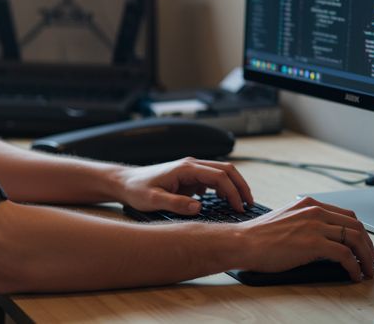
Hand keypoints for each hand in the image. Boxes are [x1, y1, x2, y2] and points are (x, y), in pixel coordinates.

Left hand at [115, 157, 253, 214]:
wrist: (125, 182)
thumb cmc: (137, 189)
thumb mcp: (153, 200)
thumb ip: (176, 203)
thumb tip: (199, 207)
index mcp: (186, 168)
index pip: (219, 176)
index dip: (232, 192)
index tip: (239, 208)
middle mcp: (191, 165)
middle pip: (226, 170)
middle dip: (240, 186)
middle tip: (248, 205)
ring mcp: (191, 170)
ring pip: (221, 173)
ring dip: (233, 187)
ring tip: (240, 205)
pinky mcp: (188, 177)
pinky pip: (211, 180)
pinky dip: (222, 189)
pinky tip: (222, 202)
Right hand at [238, 196, 373, 280]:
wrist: (244, 242)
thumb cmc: (260, 236)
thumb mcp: (288, 219)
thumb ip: (306, 223)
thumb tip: (324, 240)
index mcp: (309, 204)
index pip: (346, 215)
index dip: (359, 232)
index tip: (362, 245)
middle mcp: (315, 211)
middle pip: (356, 225)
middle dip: (368, 245)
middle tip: (369, 260)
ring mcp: (315, 226)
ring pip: (355, 238)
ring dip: (366, 257)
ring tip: (366, 270)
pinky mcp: (314, 243)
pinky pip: (345, 254)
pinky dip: (354, 266)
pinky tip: (353, 274)